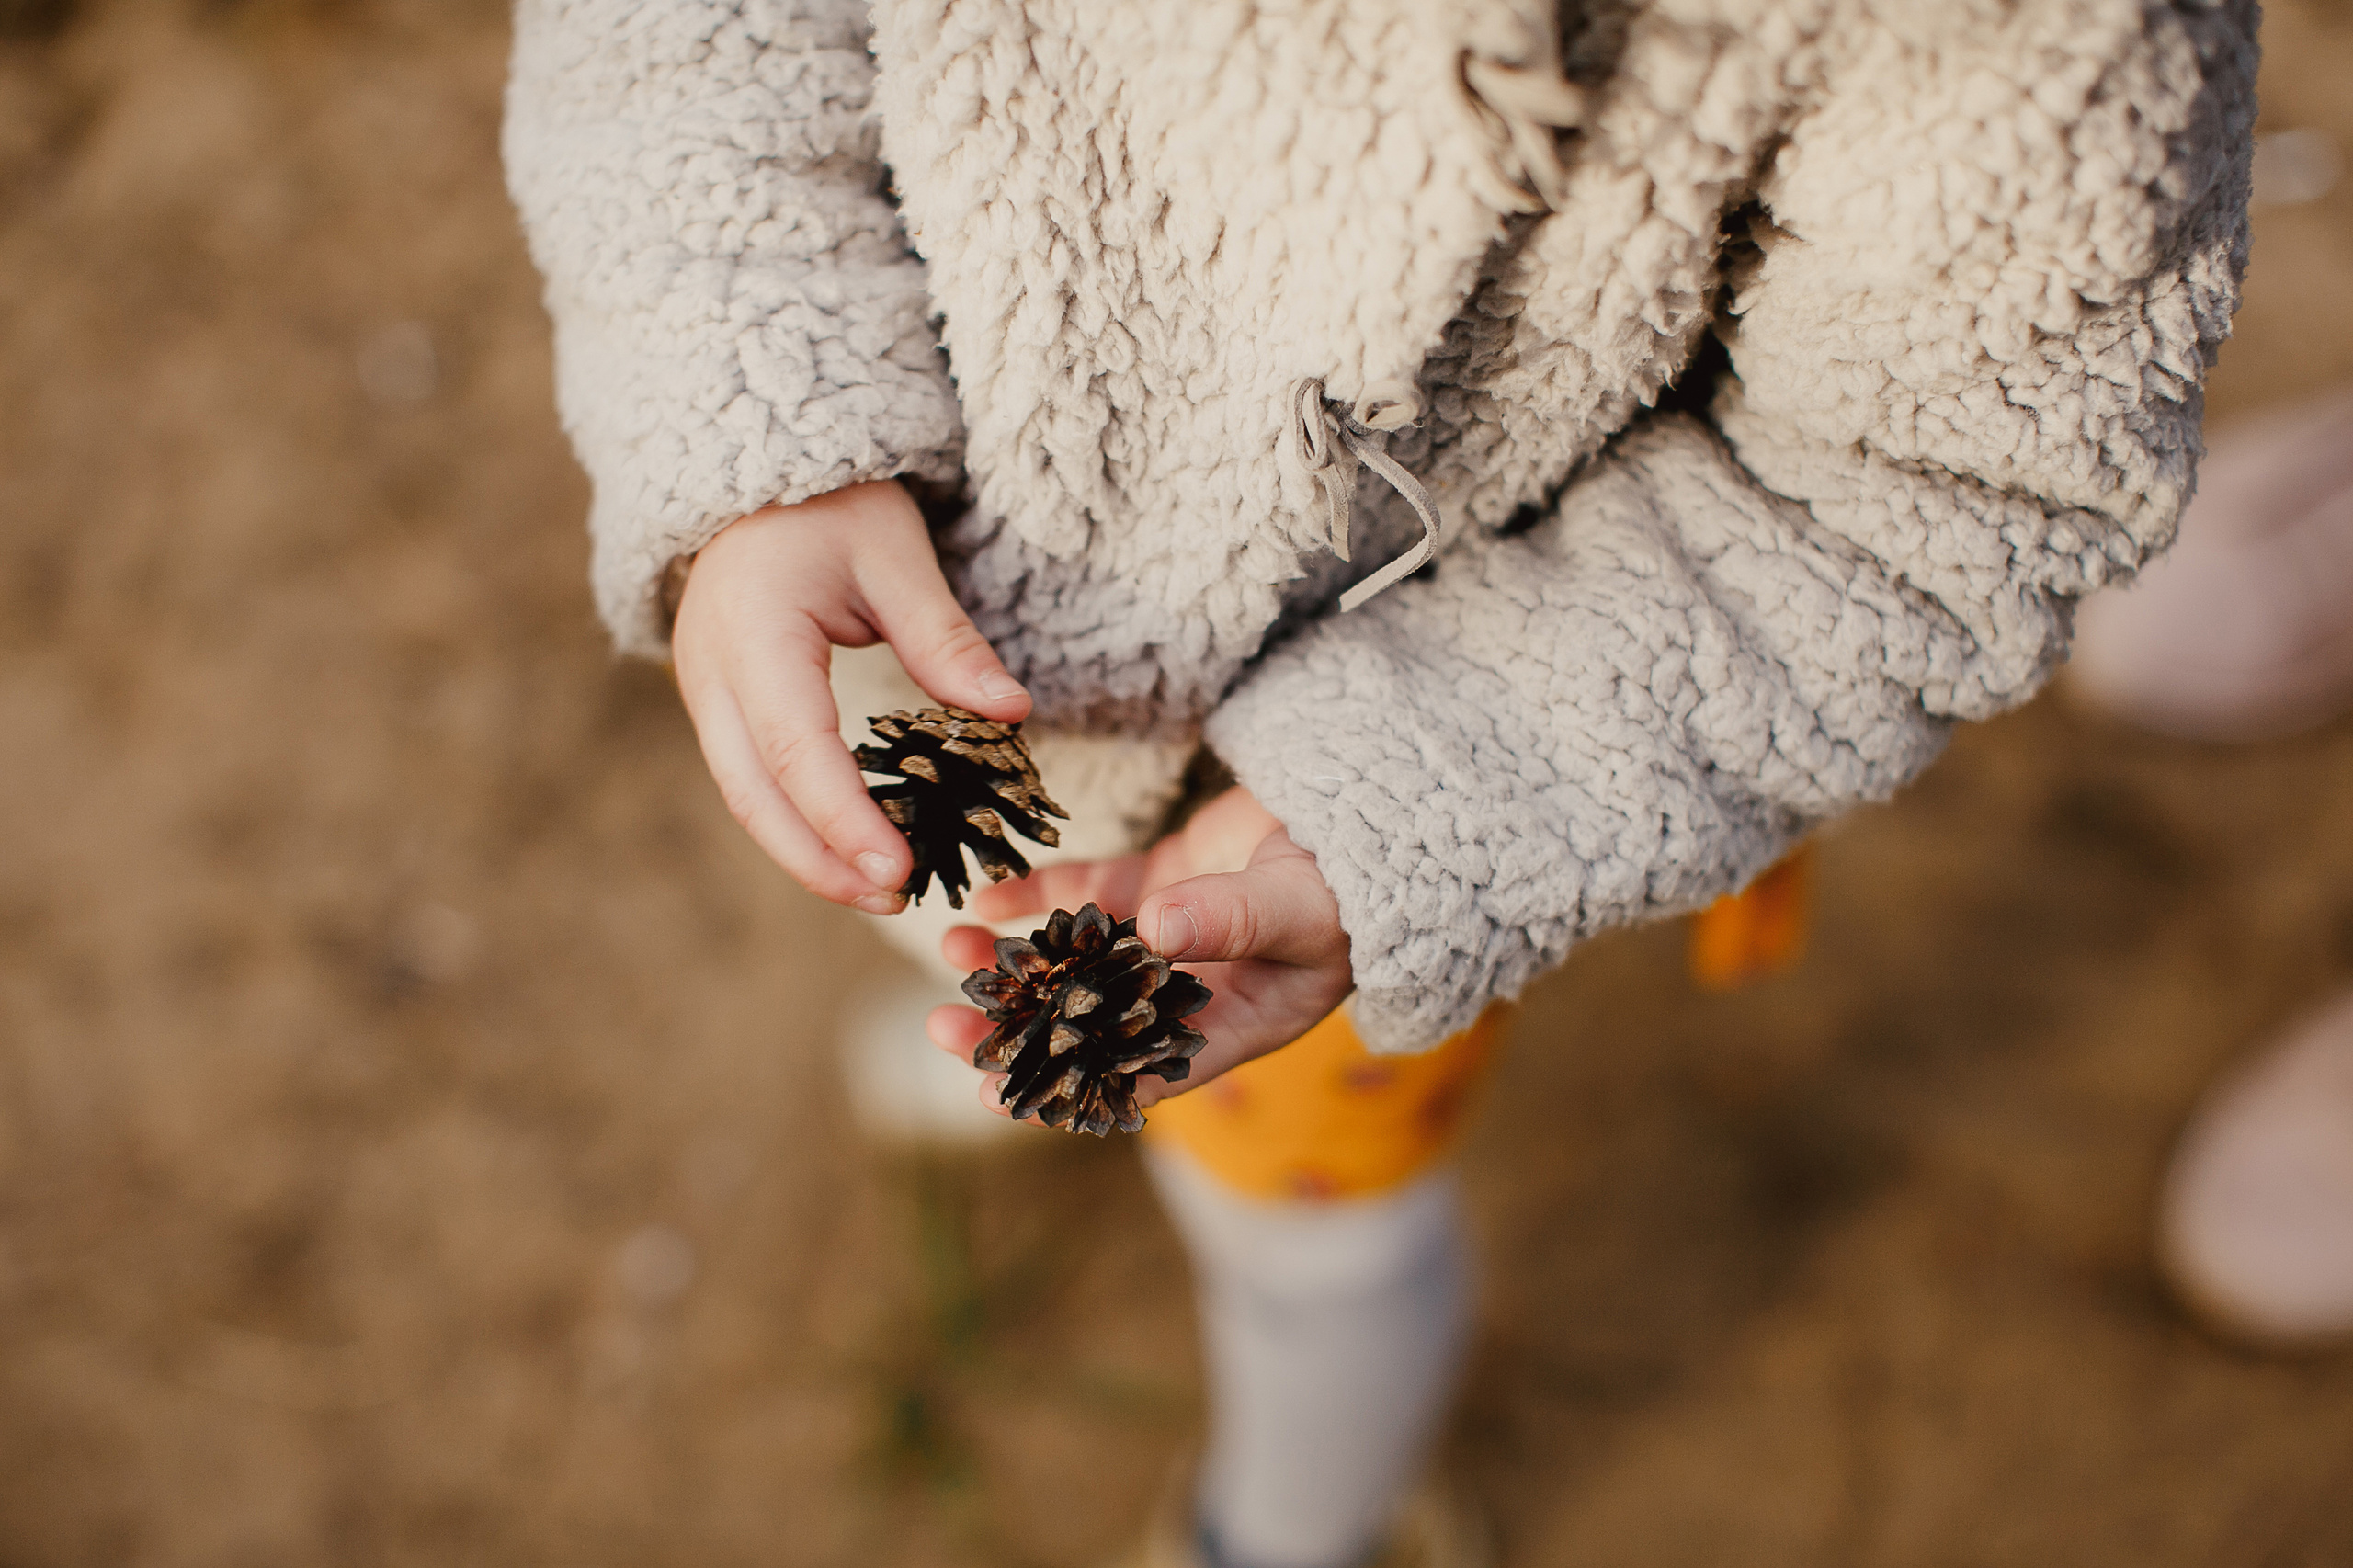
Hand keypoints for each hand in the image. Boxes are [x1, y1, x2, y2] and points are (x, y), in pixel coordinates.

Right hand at [670, 481, 1029, 912]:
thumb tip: (1012, 711)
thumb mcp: (897, 555)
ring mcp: (705, 692)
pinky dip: (798, 822)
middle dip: (820, 860)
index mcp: (753, 631)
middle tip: (895, 902)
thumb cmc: (832, 504)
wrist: (758, 474)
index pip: (797, 748)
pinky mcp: (719, 706)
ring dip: (808, 853)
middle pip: (755, 796)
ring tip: (881, 891)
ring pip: (747, 798)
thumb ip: (946, 638)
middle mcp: (711, 672)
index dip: (844, 818)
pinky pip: (752, 780)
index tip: (900, 872)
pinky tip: (852, 848)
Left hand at [927, 786, 1354, 1117]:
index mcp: (1235, 1024)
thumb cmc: (1362, 881)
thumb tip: (1156, 931)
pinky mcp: (1167, 883)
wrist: (1384, 811)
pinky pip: (1091, 898)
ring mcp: (1176, 939)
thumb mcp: (1303, 907)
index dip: (1066, 1088)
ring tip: (954, 949)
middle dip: (1016, 1026)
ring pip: (1078, 962)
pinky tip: (990, 898)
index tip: (993, 1093)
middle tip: (944, 1024)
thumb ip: (1233, 919)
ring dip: (1016, 960)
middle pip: (1090, 1023)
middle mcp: (1195, 992)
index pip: (1137, 1072)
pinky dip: (1042, 899)